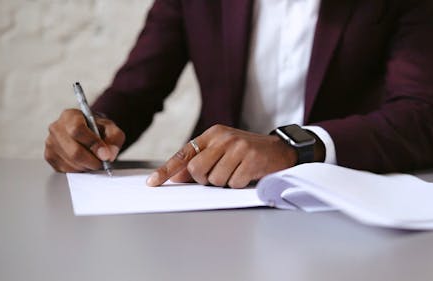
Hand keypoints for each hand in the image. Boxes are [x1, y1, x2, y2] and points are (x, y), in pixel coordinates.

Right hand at [44, 109, 124, 172]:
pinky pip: (65, 169)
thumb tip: (108, 155)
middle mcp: (56, 127)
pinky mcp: (49, 156)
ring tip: (94, 161)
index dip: (93, 144)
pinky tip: (85, 163)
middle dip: (91, 161)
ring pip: (70, 162)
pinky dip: (79, 170)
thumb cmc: (98, 129)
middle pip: (73, 150)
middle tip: (102, 163)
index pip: (77, 130)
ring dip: (86, 166)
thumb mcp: (111, 128)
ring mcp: (50, 143)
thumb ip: (114, 138)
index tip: (105, 155)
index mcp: (70, 115)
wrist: (89, 132)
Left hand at [146, 125, 297, 187]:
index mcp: (213, 134)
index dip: (167, 169)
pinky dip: (239, 184)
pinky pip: (234, 183)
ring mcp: (238, 148)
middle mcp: (224, 138)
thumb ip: (201, 161)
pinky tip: (248, 174)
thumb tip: (177, 177)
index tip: (153, 183)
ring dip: (225, 182)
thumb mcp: (223, 151)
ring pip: (215, 179)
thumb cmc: (247, 152)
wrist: (280, 149)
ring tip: (237, 172)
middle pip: (196, 170)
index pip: (184, 153)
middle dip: (204, 179)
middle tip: (219, 175)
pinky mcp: (251, 159)